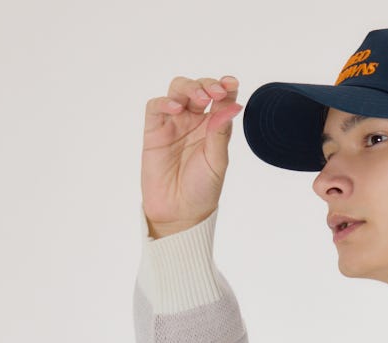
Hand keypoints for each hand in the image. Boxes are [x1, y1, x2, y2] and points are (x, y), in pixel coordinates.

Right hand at [141, 74, 242, 235]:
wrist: (179, 213)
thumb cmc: (202, 190)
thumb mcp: (217, 162)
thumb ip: (221, 133)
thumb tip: (233, 105)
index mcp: (213, 127)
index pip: (220, 99)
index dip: (226, 87)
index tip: (232, 84)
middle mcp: (194, 121)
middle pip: (199, 89)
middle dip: (208, 85)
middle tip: (217, 93)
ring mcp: (173, 123)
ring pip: (178, 90)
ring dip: (189, 87)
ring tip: (200, 98)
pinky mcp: (154, 130)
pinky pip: (156, 107)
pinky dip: (165, 102)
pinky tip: (177, 109)